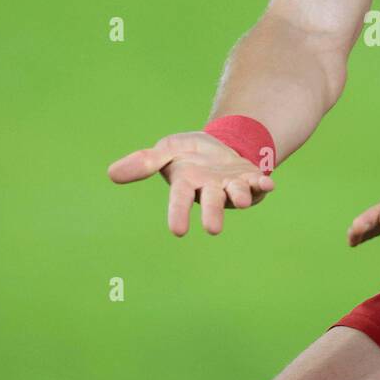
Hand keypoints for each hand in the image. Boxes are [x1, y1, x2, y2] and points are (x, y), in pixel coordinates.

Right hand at [108, 132, 274, 235]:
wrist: (221, 148)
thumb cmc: (189, 154)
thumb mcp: (167, 150)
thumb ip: (144, 162)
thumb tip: (111, 174)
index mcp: (186, 183)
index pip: (179, 200)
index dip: (178, 214)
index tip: (178, 231)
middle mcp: (209, 189)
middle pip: (211, 203)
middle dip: (212, 214)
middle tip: (213, 229)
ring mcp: (231, 187)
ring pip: (236, 194)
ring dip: (239, 196)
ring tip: (240, 200)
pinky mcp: (251, 180)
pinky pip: (258, 184)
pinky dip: (262, 184)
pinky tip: (267, 183)